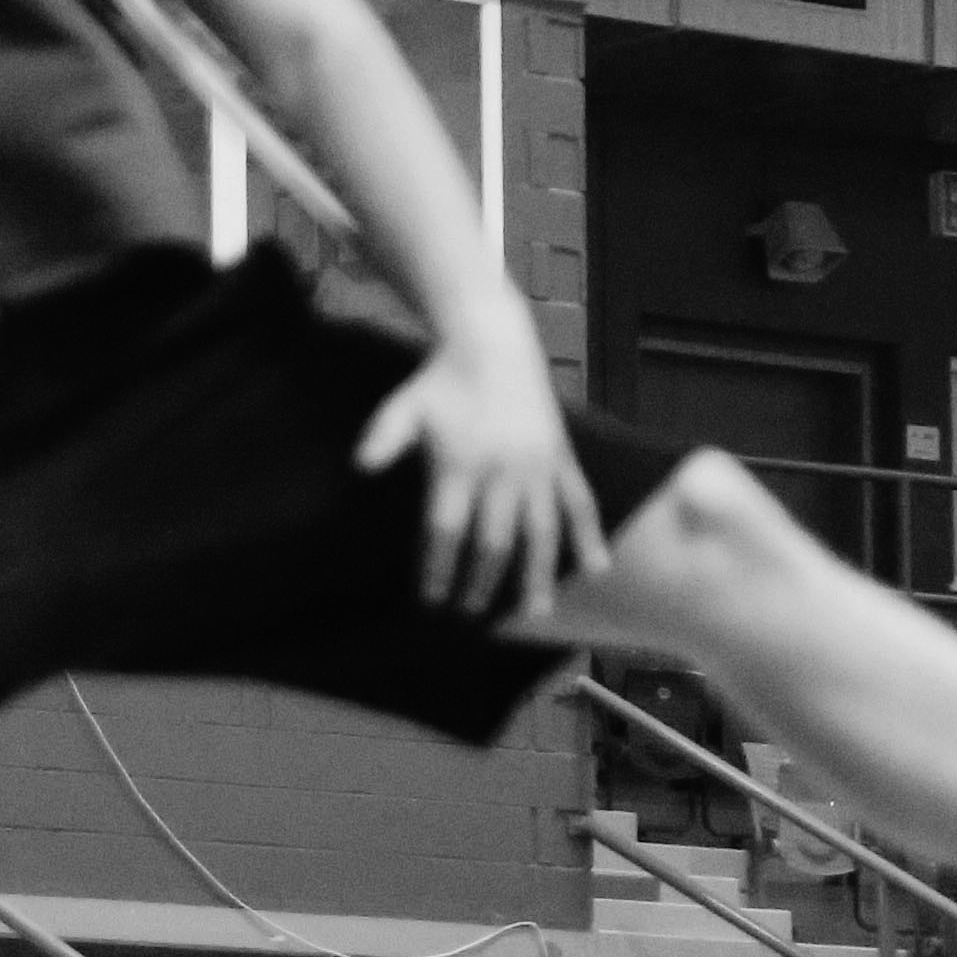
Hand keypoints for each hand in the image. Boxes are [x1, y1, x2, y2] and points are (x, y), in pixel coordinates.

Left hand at [357, 332, 605, 620]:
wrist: (493, 344)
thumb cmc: (441, 381)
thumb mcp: (405, 406)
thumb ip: (385, 438)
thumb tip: (360, 467)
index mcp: (461, 463)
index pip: (446, 529)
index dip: (438, 567)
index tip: (431, 601)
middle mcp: (503, 470)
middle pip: (493, 540)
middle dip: (481, 581)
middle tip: (469, 613)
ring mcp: (537, 466)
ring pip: (541, 532)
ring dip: (537, 574)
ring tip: (534, 612)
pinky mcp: (560, 458)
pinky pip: (580, 502)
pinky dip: (588, 536)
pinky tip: (597, 569)